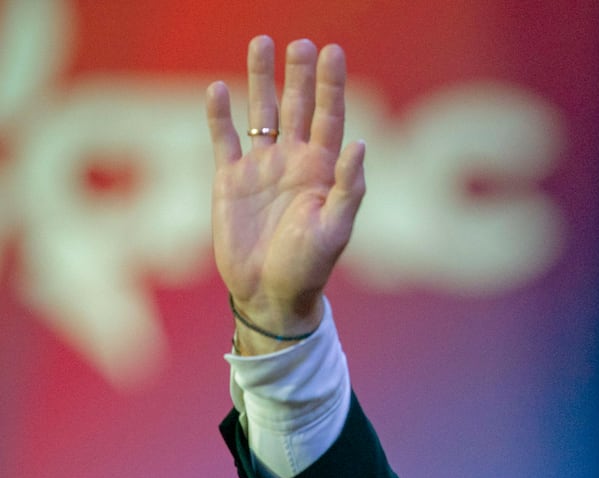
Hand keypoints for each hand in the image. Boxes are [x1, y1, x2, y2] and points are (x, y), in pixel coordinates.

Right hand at [206, 36, 365, 351]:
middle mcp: (294, 162)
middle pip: (298, 107)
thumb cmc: (309, 267)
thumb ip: (349, 186)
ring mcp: (262, 168)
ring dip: (261, 82)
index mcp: (324, 172)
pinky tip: (219, 90)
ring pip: (262, 114)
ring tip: (260, 44)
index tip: (332, 52)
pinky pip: (224, 140)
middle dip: (299, 75)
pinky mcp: (230, 181)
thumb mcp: (336, 229)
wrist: (270, 294)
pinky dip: (220, 116)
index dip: (331, 86)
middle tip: (300, 41)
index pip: (330, 118)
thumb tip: (359, 143)